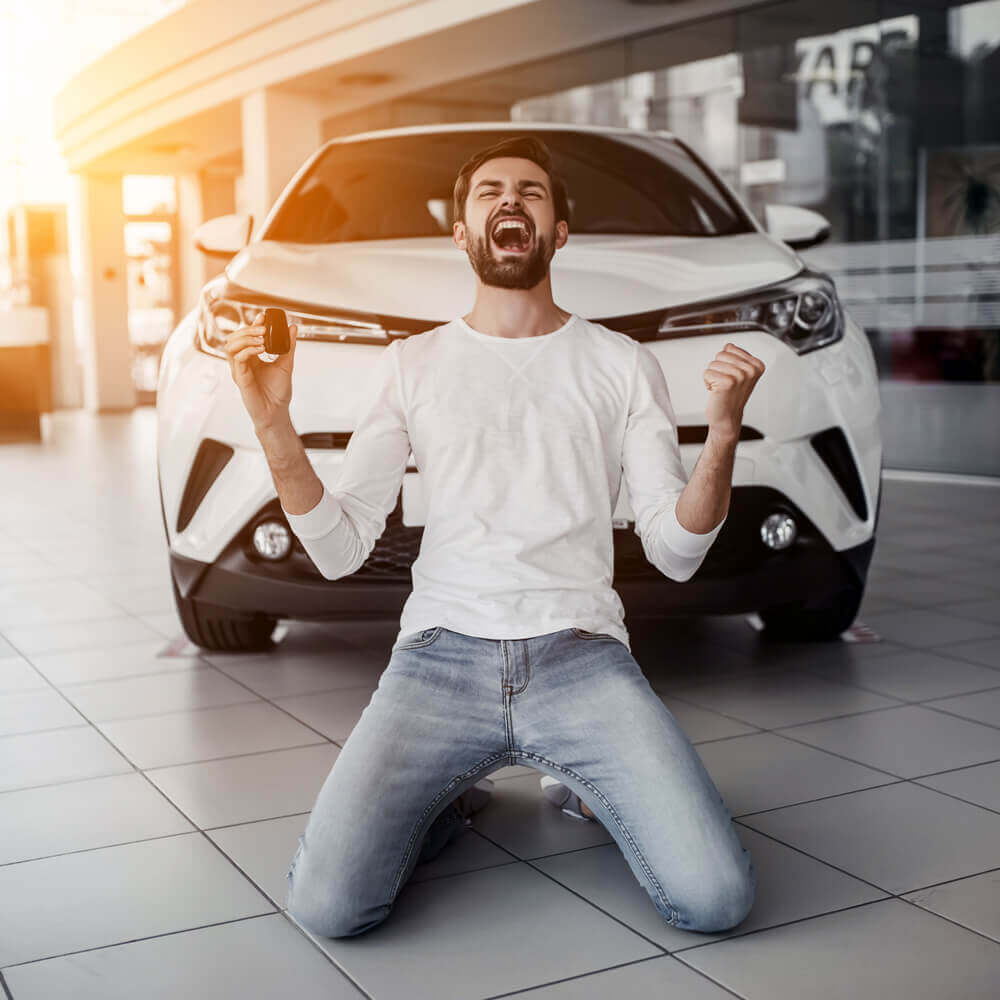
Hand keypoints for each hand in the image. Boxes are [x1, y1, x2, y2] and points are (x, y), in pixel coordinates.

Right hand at [223, 309, 298, 430]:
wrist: (277, 411)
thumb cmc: (278, 392)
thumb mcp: (286, 364)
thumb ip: (288, 345)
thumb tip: (293, 328)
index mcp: (252, 357)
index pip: (246, 335)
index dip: (253, 324)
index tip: (263, 316)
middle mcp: (243, 362)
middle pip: (234, 338)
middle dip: (248, 329)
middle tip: (263, 327)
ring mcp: (239, 370)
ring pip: (231, 346)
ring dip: (246, 338)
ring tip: (261, 338)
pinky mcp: (240, 378)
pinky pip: (237, 359)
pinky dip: (248, 350)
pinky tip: (260, 349)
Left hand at [703, 343, 765, 440]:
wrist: (727, 417)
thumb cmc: (731, 396)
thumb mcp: (739, 373)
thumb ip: (735, 357)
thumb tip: (728, 346)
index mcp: (757, 365)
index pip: (730, 348)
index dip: (725, 362)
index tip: (733, 377)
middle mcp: (751, 370)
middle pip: (721, 354)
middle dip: (718, 368)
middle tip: (725, 384)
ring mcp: (740, 376)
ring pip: (713, 363)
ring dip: (712, 376)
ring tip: (721, 388)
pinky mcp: (728, 382)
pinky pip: (707, 372)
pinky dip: (707, 382)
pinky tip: (716, 391)